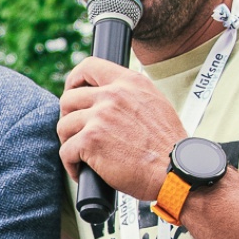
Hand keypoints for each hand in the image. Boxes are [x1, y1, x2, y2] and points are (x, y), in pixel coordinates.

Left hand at [57, 58, 187, 202]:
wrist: (175, 170)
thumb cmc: (168, 145)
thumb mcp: (155, 104)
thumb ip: (130, 95)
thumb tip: (108, 98)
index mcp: (129, 82)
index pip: (89, 67)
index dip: (74, 80)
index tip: (72, 93)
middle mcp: (112, 95)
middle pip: (69, 98)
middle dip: (68, 117)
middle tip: (76, 132)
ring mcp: (100, 116)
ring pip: (64, 125)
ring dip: (69, 142)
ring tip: (81, 155)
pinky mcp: (91, 140)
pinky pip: (66, 151)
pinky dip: (71, 164)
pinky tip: (82, 171)